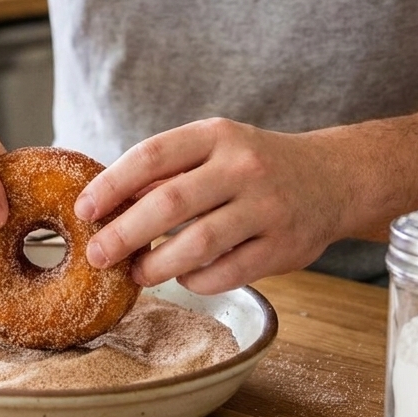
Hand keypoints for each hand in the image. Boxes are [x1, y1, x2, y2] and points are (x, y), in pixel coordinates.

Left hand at [74, 118, 354, 293]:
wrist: (333, 177)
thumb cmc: (254, 164)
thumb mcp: (214, 148)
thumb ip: (168, 170)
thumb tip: (106, 202)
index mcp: (216, 136)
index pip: (151, 155)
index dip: (112, 184)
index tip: (84, 210)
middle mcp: (242, 167)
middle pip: (170, 202)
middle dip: (124, 232)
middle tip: (96, 253)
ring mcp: (266, 208)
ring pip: (198, 244)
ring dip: (157, 264)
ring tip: (136, 272)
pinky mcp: (284, 247)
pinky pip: (228, 273)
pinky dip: (197, 280)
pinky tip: (184, 276)